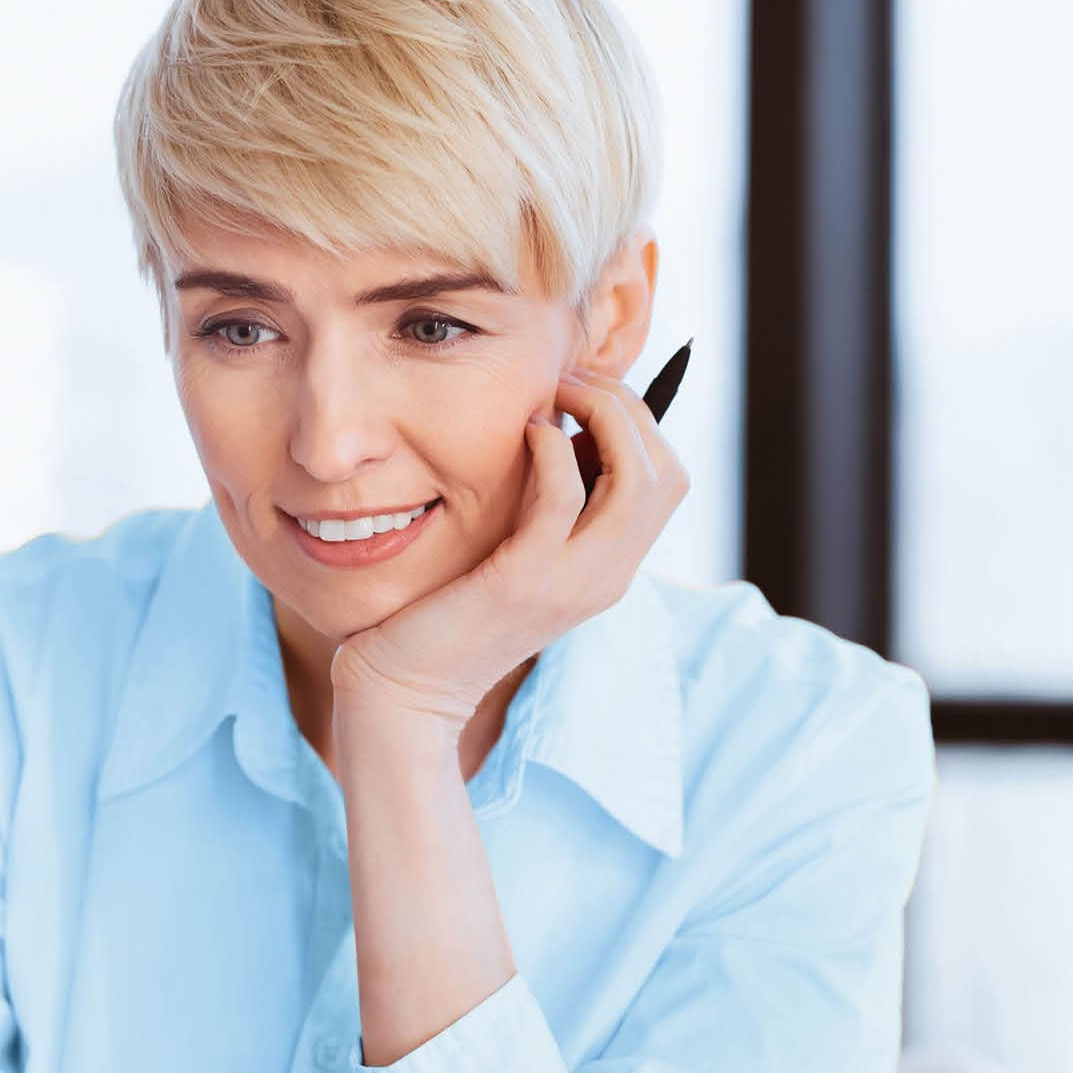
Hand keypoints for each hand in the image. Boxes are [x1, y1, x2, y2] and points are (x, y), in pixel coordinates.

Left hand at [329, 370, 689, 727]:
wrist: (404, 692)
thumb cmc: (446, 616)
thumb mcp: (516, 556)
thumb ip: (547, 508)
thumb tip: (561, 430)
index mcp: (610, 569)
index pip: (668, 480)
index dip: (639, 422)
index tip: (587, 391)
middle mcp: (607, 577)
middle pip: (666, 472)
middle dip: (629, 408)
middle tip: (574, 380)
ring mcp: (573, 582)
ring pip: (638, 479)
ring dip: (604, 416)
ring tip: (557, 394)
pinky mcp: (523, 582)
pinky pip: (563, 495)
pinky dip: (552, 449)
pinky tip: (525, 432)